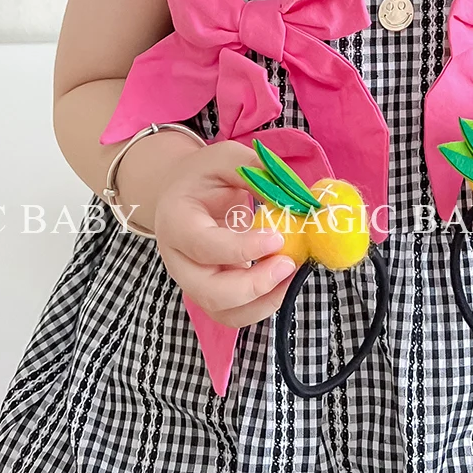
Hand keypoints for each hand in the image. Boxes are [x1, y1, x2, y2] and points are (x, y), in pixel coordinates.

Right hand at [153, 139, 299, 325]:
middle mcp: (179, 260)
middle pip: (211, 292)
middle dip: (255, 286)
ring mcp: (193, 282)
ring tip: (291, 274)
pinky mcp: (210, 293)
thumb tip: (295, 197)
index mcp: (176, 222)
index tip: (277, 238)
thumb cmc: (203, 174)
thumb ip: (256, 173)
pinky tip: (284, 283)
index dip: (243, 248)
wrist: (180, 193)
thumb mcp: (226, 158)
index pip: (205, 247)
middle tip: (289, 264)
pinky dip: (262, 306)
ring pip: (225, 312)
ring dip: (263, 302)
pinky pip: (235, 314)